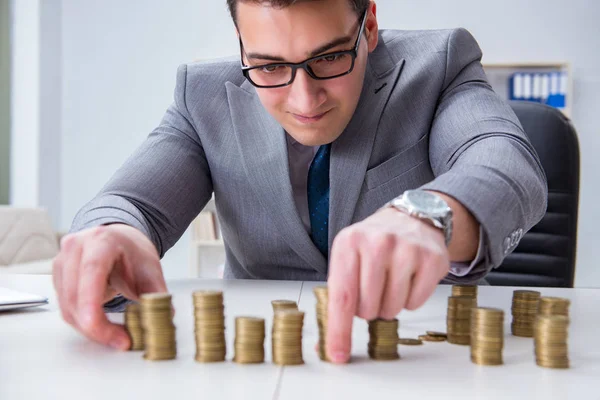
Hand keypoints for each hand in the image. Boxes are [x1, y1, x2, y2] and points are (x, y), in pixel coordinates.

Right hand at [52, 224, 167, 349]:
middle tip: (122, 341)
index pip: (91, 271)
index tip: (97, 327)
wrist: (119, 241)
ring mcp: (62, 262)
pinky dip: (84, 323)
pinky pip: (66, 308)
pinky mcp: (57, 278)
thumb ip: (157, 294)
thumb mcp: (150, 269)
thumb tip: (166, 317)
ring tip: (116, 336)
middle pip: (75, 295)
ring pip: (67, 307)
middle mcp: (75, 248)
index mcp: (101, 241)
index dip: (91, 302)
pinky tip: (102, 326)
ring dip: (90, 328)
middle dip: (96, 326)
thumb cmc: (132, 251)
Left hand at [326, 207, 449, 362]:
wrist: (409, 218)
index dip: (339, 330)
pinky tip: (408, 278)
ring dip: (389, 305)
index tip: (338, 355)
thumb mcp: (347, 258)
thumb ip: (336, 298)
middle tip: (373, 288)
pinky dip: (410, 300)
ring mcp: (407, 249)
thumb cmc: (373, 244)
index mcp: (348, 242)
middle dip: (368, 309)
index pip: (342, 296)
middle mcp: (377, 242)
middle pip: (368, 308)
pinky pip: (415, 303)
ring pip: (393, 308)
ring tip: (390, 282)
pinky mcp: (432, 258)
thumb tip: (328, 345)